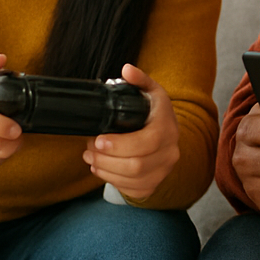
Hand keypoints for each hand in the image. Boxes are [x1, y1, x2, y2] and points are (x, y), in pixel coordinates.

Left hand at [82, 64, 182, 200]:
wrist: (168, 136)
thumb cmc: (154, 114)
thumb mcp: (150, 92)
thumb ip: (139, 80)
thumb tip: (127, 69)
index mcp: (168, 128)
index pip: (148, 142)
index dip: (120, 145)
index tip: (98, 140)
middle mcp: (170, 151)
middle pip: (136, 165)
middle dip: (106, 159)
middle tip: (89, 149)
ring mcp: (163, 170)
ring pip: (131, 179)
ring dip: (105, 170)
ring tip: (91, 158)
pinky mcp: (153, 184)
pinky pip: (131, 190)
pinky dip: (111, 181)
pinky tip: (102, 169)